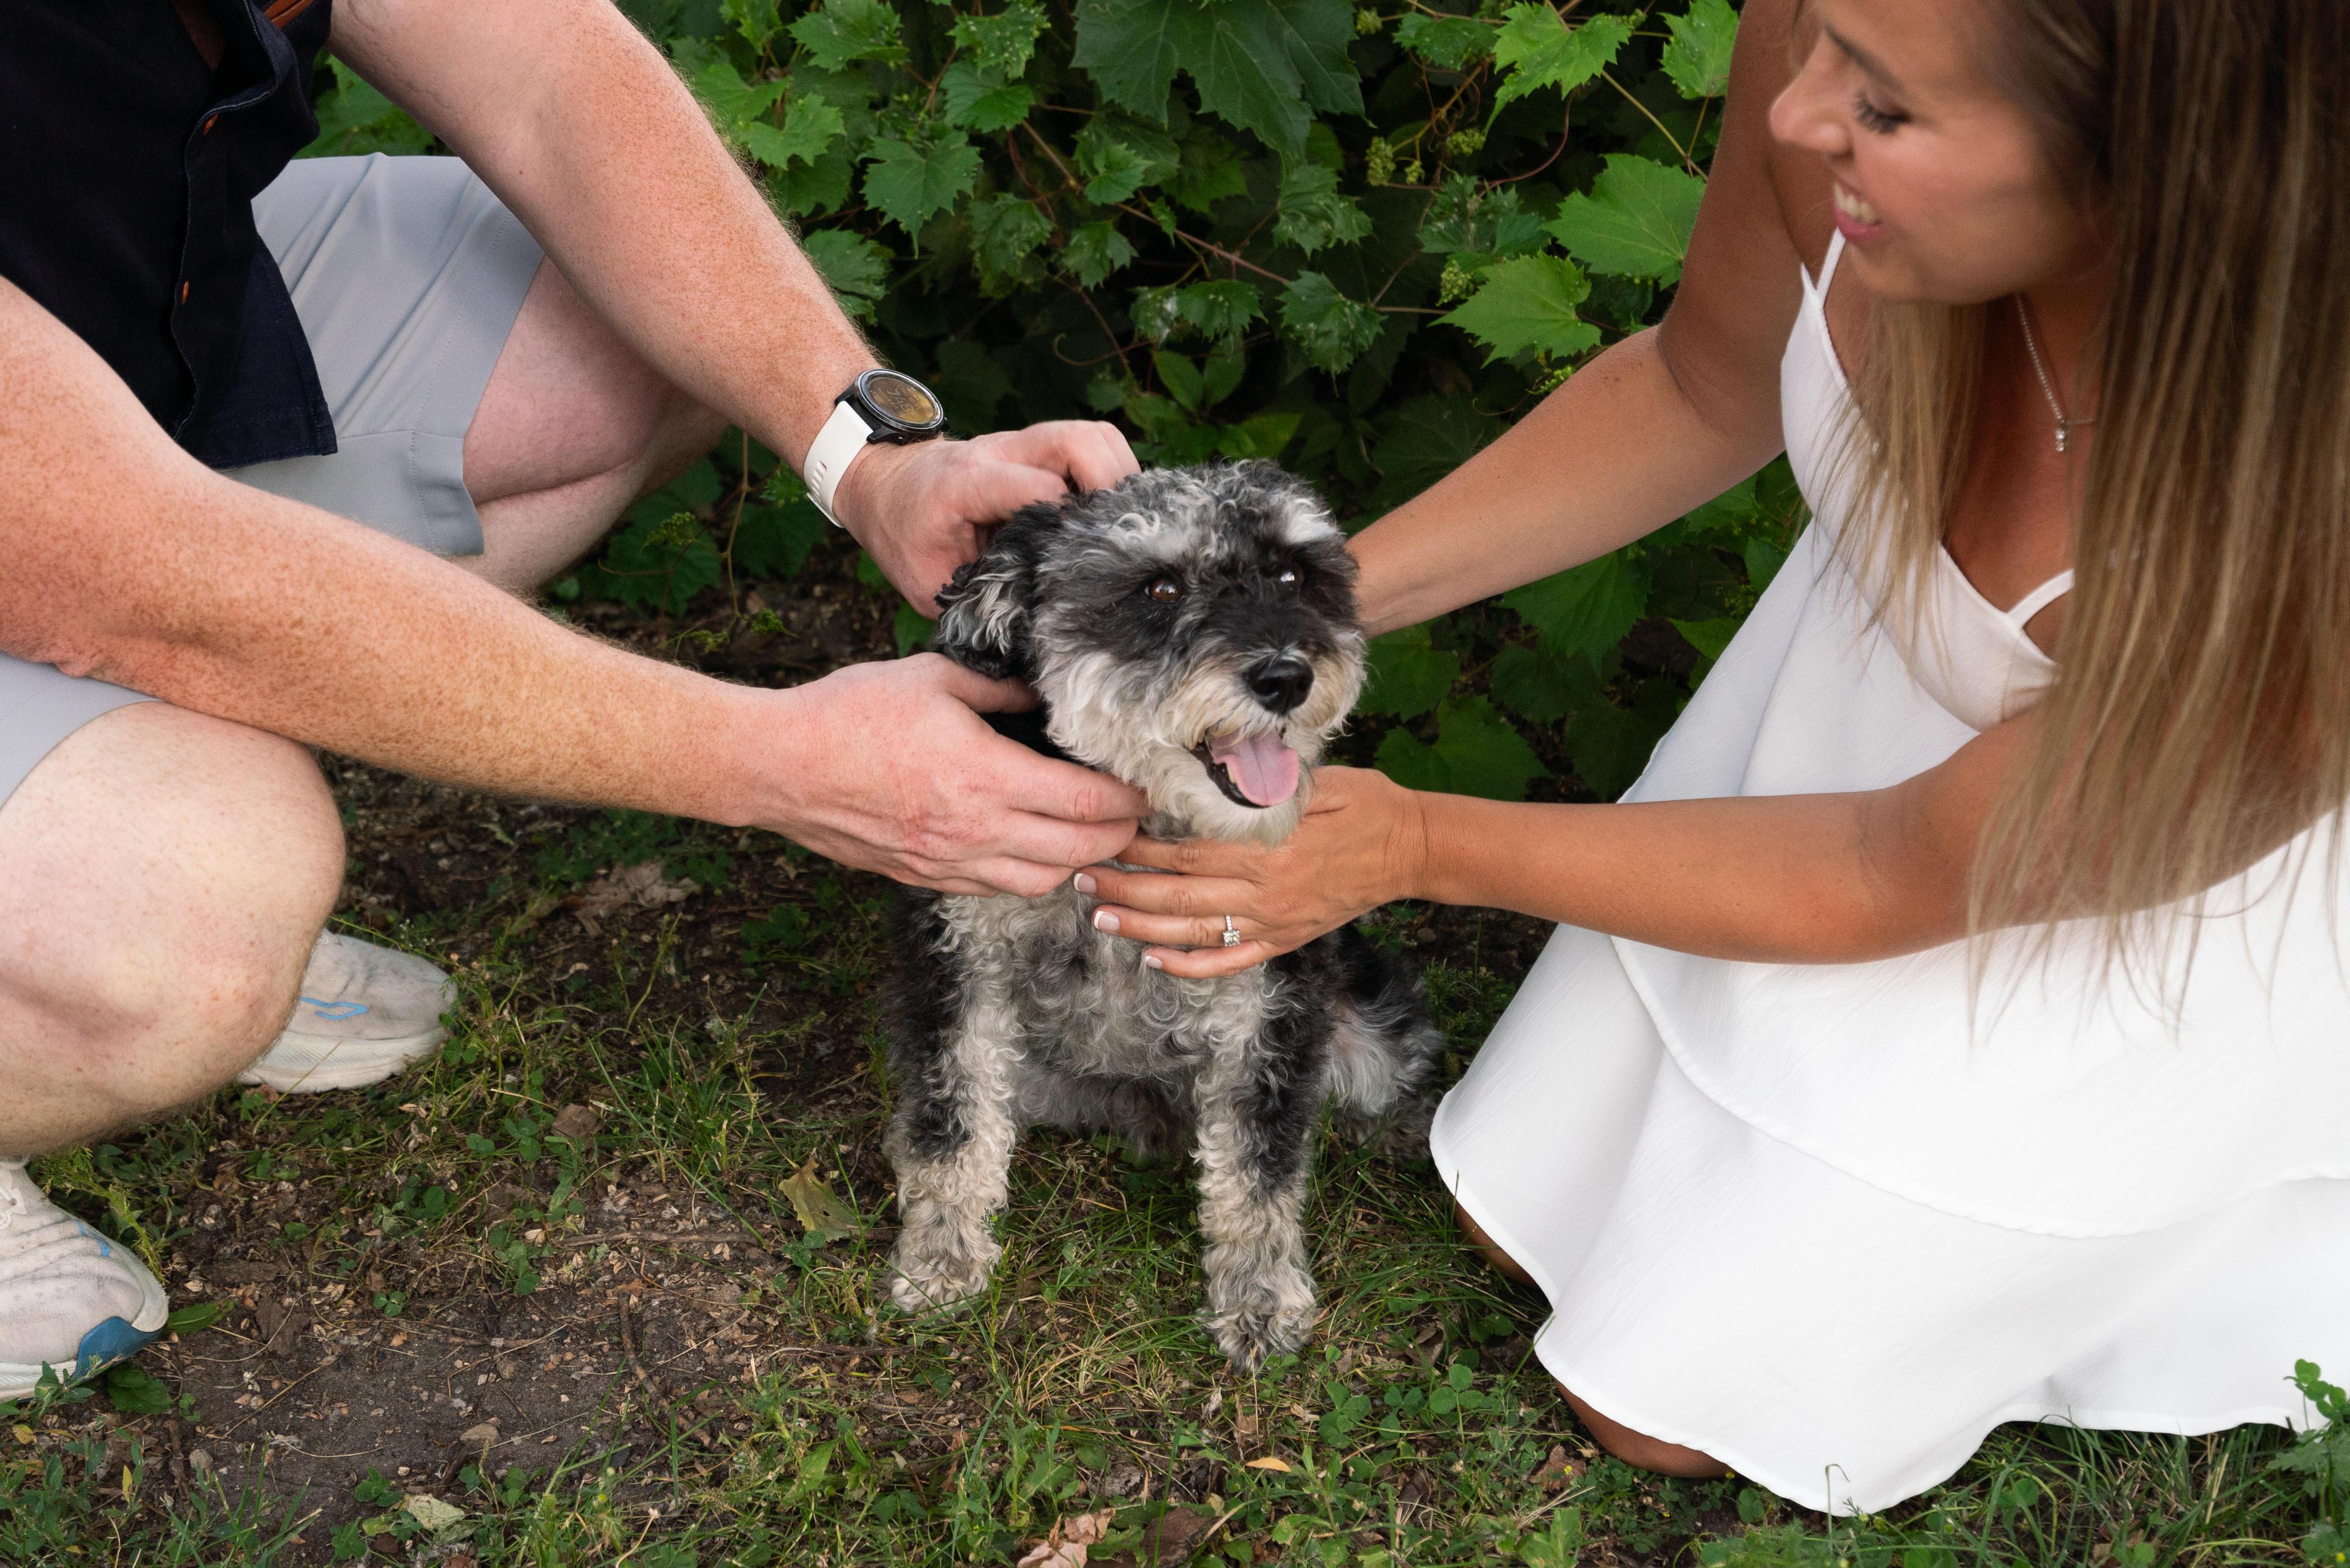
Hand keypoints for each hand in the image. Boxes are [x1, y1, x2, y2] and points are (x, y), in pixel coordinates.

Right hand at [758, 653, 1146, 895]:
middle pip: (1078, 851)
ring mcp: (949, 861)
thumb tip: (1043, 695)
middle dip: (1119, 835)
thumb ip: (1000, 691)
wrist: (780, 766)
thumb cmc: (851, 713)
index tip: (1146, 784)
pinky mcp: (925, 876)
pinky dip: (1030, 875)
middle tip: (1137, 813)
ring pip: (1042, 882)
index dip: (1128, 799)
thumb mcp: (935, 679)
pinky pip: (997, 888)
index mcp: (985, 776)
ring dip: (1078, 863)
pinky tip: (1036, 850)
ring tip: (1094, 836)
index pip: (1086, 803)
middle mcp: (975, 830)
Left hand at [830, 421, 1139, 613]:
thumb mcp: (926, 582)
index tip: (1083, 564)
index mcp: (964, 485)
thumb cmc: (903, 535)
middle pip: (1080, 442)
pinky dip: (1115, 475)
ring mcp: (1024, 442)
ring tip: (1120, 530)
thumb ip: (976, 603)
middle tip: (1118, 541)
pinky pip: (1096, 446)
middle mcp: (999, 452)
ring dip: (1121, 479)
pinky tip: (1108, 517)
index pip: (1036, 487)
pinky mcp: (1042, 446)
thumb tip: (1028, 642)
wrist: (886, 483)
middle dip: (1112, 488)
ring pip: (1097, 438)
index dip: (1070, 522)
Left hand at [1077, 767, 1428, 977]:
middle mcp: (1266, 892)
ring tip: (1100, 917)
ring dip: (1142, 927)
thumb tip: (1215, 772)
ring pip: (1194, 933)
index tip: (1106, 835)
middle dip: (1124, 888)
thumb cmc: (1366, 805)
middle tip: (1082, 877)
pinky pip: (1230, 962)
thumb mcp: (1319, 781)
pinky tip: (1155, 959)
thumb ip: (1267, 785)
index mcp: (1270, 849)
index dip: (1141, 848)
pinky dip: (1190, 966)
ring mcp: (1274, 922)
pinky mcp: (1285, 941)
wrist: (1412, 850)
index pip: (1188, 852)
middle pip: (1178, 895)